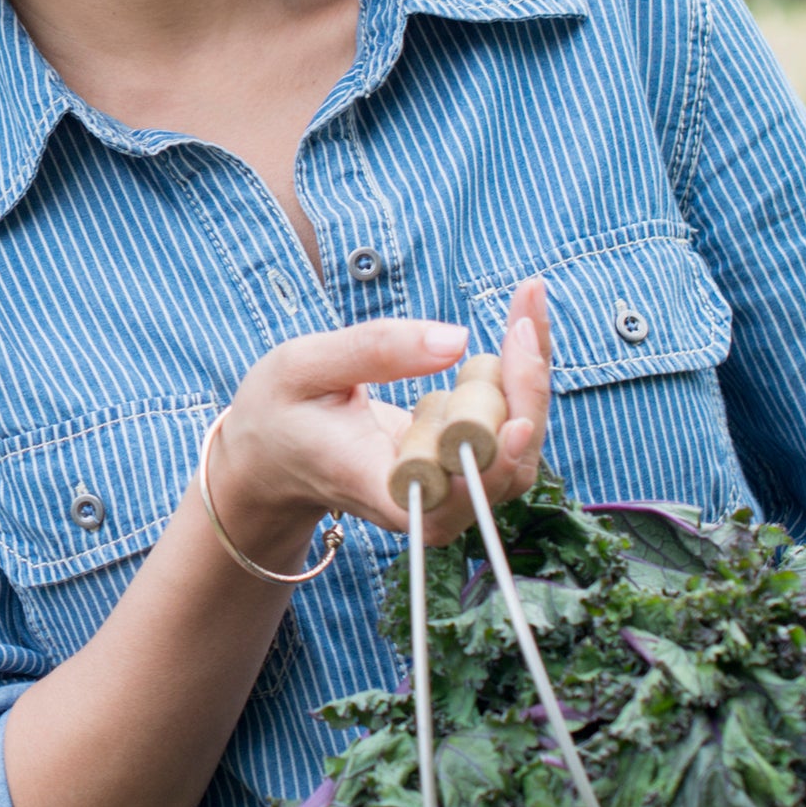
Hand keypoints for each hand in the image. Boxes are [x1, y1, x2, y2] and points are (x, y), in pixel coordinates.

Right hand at [207, 279, 553, 552]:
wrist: (275, 455)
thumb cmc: (280, 412)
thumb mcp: (301, 366)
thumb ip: (373, 350)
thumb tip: (457, 339)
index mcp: (373, 485)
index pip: (443, 502)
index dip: (485, 473)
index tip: (516, 423)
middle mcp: (425, 501)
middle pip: (504, 466)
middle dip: (523, 388)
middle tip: (525, 315)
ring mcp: (451, 488)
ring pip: (521, 446)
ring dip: (531, 374)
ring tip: (526, 304)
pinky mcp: (465, 464)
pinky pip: (515, 425)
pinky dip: (524, 373)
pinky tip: (521, 322)